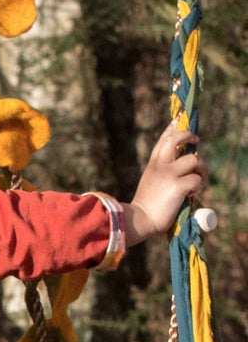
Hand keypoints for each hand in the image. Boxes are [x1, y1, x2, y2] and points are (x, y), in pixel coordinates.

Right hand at [125, 120, 207, 244]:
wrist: (138, 219)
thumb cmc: (145, 205)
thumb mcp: (151, 182)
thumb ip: (162, 172)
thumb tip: (179, 165)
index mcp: (153, 165)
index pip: (163, 141)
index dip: (172, 129)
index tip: (177, 121)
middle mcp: (160, 165)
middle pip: (175, 139)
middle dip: (188, 136)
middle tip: (195, 141)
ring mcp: (168, 174)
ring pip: (194, 160)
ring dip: (201, 169)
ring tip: (198, 180)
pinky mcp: (177, 186)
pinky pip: (197, 180)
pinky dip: (199, 187)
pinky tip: (191, 194)